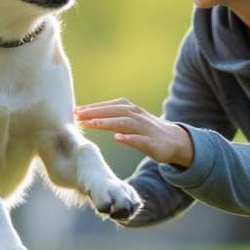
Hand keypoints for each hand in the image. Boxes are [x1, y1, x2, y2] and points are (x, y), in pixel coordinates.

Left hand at [75, 98, 193, 167]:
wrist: (174, 141)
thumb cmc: (146, 130)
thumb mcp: (129, 120)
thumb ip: (112, 117)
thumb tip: (87, 116)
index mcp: (130, 109)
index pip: (108, 106)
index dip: (93, 107)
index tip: (75, 111)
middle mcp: (137, 115)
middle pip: (114, 112)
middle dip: (96, 113)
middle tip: (78, 116)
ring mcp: (145, 129)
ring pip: (125, 123)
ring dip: (108, 122)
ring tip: (93, 124)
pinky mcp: (152, 143)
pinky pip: (139, 140)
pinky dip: (128, 138)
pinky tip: (117, 138)